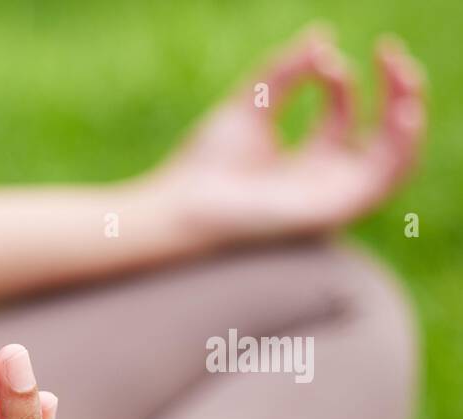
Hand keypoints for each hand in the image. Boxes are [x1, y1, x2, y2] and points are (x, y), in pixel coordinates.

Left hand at [153, 26, 424, 245]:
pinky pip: (384, 181)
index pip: (343, 116)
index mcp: (304, 163)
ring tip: (405, 74)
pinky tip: (403, 111)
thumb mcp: (251, 105)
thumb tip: (321, 36)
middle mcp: (323, 183)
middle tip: (391, 52)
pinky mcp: (332, 211)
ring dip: (408, 113)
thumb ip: (285, 72)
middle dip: (394, 91)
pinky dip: (402, 146)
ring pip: (392, 158)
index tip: (323, 59)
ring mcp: (330, 199)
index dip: (342, 81)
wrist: (181, 206)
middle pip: (379, 136)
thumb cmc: (204, 166)